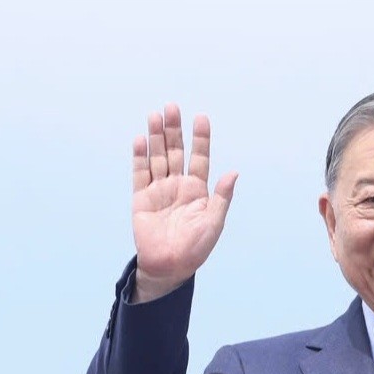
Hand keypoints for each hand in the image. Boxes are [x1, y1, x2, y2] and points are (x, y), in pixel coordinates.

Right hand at [130, 104, 238, 302]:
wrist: (170, 266)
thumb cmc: (196, 248)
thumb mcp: (214, 222)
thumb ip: (222, 197)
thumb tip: (234, 172)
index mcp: (198, 190)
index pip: (199, 158)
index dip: (200, 138)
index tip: (201, 118)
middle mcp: (178, 186)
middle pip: (176, 152)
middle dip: (174, 130)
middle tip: (172, 107)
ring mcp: (159, 190)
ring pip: (158, 157)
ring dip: (156, 137)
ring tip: (155, 116)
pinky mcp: (141, 198)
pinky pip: (140, 174)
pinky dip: (139, 157)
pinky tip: (140, 140)